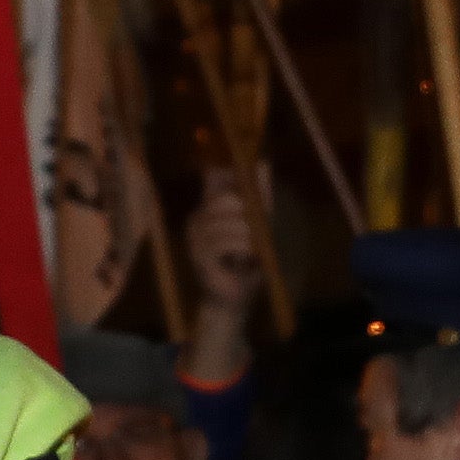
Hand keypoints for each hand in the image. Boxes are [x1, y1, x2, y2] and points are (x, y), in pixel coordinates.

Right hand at [177, 170, 265, 385]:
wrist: (236, 296)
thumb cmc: (247, 259)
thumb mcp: (259, 224)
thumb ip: (259, 196)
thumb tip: (263, 163)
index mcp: (208, 207)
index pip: (213, 176)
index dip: (231, 175)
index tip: (251, 183)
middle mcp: (197, 218)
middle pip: (225, 199)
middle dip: (249, 213)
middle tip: (257, 231)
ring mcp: (195, 238)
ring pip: (229, 222)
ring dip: (249, 236)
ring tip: (252, 250)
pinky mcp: (199, 256)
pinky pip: (225, 242)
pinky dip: (243, 247)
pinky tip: (246, 257)